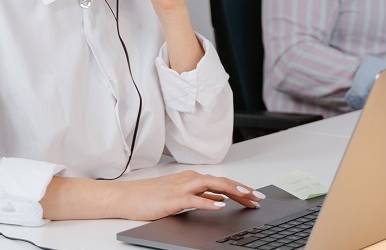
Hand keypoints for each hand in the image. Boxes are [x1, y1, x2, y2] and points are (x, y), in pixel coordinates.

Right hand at [117, 170, 264, 220]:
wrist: (127, 196)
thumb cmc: (151, 196)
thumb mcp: (181, 195)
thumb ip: (201, 196)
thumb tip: (220, 200)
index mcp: (193, 178)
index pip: (222, 182)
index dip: (241, 188)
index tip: (255, 196)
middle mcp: (190, 179)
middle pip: (222, 182)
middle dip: (242, 189)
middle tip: (258, 198)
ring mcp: (181, 188)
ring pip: (211, 185)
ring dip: (231, 190)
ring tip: (245, 196)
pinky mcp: (172, 199)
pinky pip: (194, 199)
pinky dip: (208, 202)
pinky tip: (219, 206)